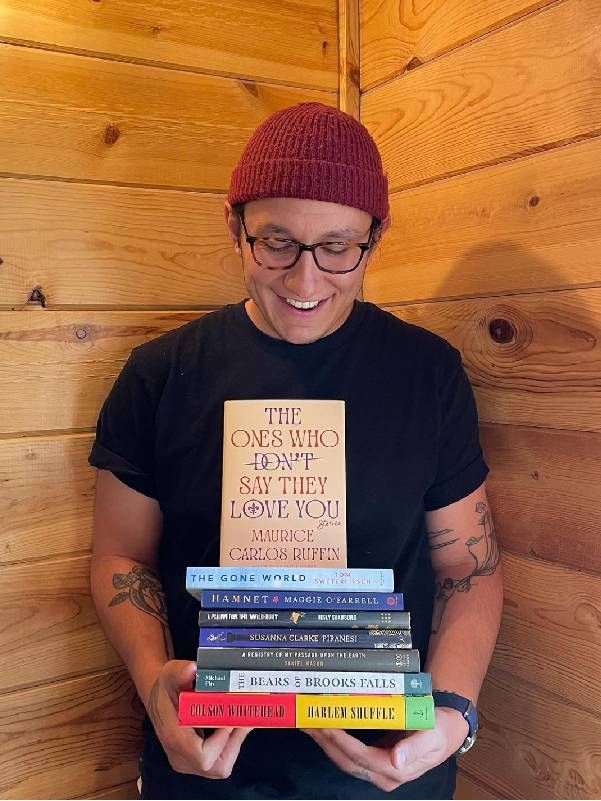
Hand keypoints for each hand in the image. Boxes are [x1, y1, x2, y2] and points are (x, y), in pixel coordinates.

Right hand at [145, 660, 252, 777]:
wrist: (158, 698)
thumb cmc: (165, 686)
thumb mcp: (170, 673)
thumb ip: (179, 672)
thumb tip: (192, 669)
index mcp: (174, 738)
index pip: (203, 756)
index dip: (222, 741)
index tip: (230, 718)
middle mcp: (180, 757)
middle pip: (216, 767)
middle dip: (235, 743)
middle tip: (245, 717)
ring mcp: (187, 762)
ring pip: (220, 768)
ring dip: (234, 745)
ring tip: (242, 720)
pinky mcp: (194, 762)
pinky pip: (217, 763)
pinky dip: (229, 746)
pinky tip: (233, 725)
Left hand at [302, 707, 467, 790]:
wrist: (444, 731)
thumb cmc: (438, 729)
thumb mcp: (433, 734)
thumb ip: (415, 747)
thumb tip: (396, 760)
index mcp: (396, 769)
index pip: (361, 756)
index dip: (342, 741)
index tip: (327, 725)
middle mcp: (383, 774)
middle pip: (346, 760)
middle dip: (325, 741)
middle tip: (307, 720)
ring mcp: (376, 769)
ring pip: (343, 759)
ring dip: (324, 742)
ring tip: (307, 723)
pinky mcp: (372, 761)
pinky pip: (348, 754)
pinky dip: (332, 742)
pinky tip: (321, 728)